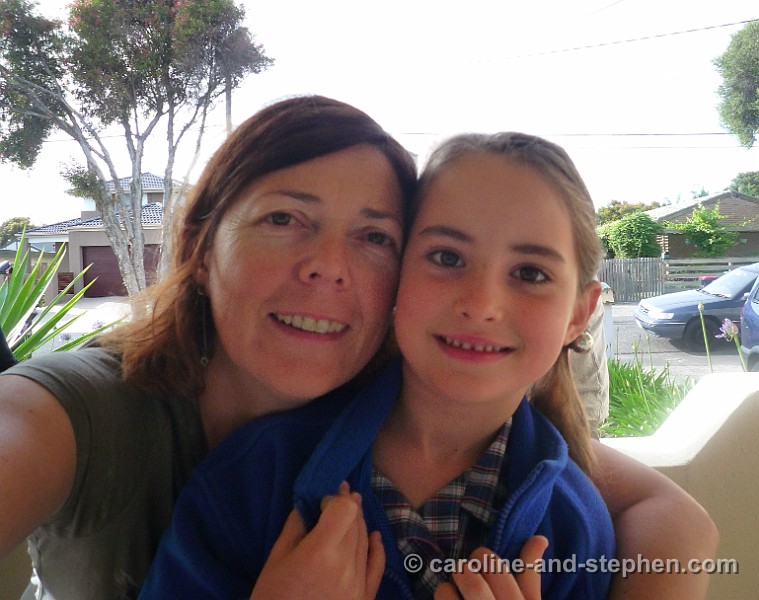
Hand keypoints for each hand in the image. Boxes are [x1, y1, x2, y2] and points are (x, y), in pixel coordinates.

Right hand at [250, 482, 384, 599]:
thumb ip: (296, 527)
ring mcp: (358, 585)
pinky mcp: (365, 599)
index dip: (335, 499)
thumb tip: (310, 503)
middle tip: (342, 491)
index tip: (323, 502)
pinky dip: (376, 548)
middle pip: (355, 523)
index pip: (344, 510)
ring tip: (354, 506)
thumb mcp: (275, 560)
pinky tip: (374, 535)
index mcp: (320, 554)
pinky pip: (376, 567)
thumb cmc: (271, 598)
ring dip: (358, 522)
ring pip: (364, 541)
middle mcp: (345, 567)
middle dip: (348, 504)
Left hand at [434, 536, 547, 599]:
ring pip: (446, 591)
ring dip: (448, 590)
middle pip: (468, 575)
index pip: (494, 564)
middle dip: (464, 570)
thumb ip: (531, 573)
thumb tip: (539, 537)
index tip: (483, 566)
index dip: (483, 559)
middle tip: (466, 576)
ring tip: (457, 596)